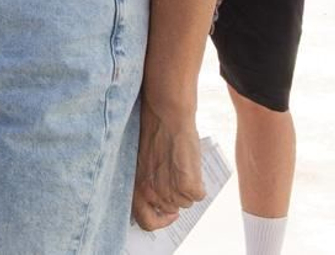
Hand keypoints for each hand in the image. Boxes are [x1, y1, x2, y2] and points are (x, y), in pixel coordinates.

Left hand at [132, 98, 203, 230]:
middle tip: (176, 180)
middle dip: (174, 197)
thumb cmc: (154, 133)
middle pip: (169, 209)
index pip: (145, 220)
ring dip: (186, 190)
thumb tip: (160, 199)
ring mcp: (168, 187)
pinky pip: (197, 195)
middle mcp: (150, 190)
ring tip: (181, 168)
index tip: (167, 213)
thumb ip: (148, 181)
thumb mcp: (144, 162)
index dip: (158, 220)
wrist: (166, 114)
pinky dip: (198, 185)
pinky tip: (191, 169)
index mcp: (136, 185)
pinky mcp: (187, 182)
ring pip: (184, 203)